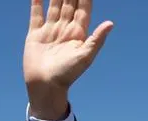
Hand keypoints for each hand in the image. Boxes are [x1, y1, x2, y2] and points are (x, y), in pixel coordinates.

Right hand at [24, 0, 113, 119]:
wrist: (46, 85)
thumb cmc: (68, 74)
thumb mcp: (85, 56)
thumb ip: (97, 39)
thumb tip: (111, 23)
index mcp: (79, 33)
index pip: (83, 8)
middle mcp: (66, 29)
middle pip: (69, 4)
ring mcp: (51, 30)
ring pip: (54, 6)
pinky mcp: (36, 34)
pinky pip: (36, 14)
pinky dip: (36, 2)